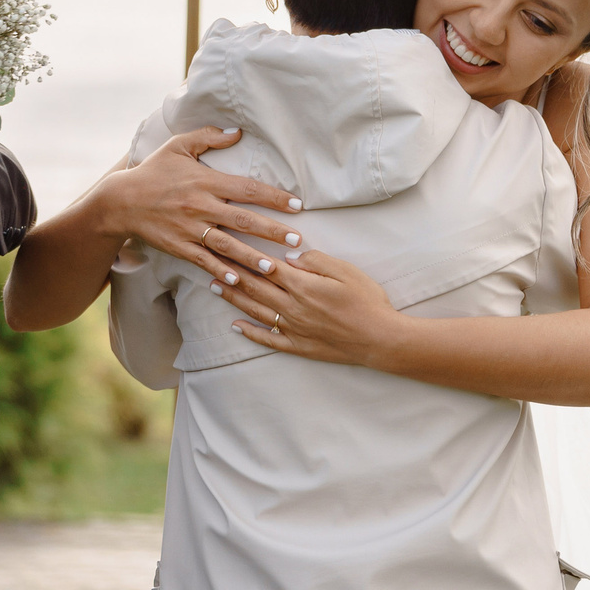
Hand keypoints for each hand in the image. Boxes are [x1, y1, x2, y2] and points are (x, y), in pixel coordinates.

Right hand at [95, 126, 304, 280]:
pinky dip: (221, 272)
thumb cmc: (154, 171)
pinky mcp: (179, 247)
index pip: (247, 188)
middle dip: (271, 230)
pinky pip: (204, 261)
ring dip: (251, 257)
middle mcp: (200, 206)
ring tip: (274, 267)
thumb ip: (209, 137)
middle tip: (296, 240)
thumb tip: (238, 131)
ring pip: (226, 245)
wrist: (120, 201)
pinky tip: (239, 282)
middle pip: (242, 219)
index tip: (296, 204)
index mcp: (205, 181)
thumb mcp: (178, 146)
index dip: (273, 196)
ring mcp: (189, 229)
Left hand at [204, 241, 411, 370]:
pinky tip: (235, 326)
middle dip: (230, 271)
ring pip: (255, 310)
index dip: (243, 254)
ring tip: (214, 286)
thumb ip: (315, 261)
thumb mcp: (346, 271)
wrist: (380, 339)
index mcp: (303, 285)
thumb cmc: (368, 301)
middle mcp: (291, 307)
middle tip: (209, 260)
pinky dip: (249, 332)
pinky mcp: (298, 346)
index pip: (265, 266)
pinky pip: (267, 339)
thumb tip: (289, 256)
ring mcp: (293, 328)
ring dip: (233, 298)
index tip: (225, 243)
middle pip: (254, 286)